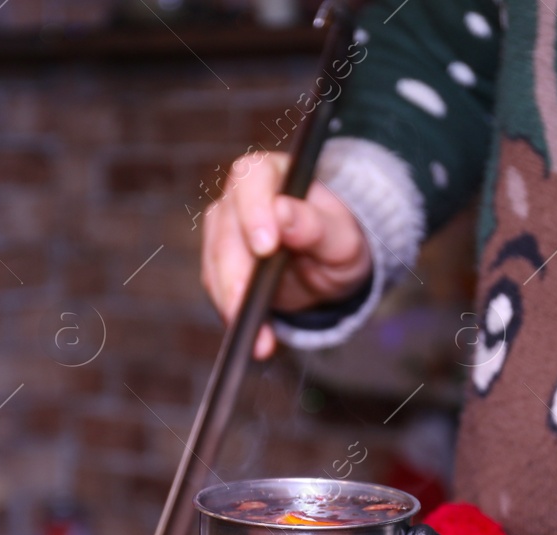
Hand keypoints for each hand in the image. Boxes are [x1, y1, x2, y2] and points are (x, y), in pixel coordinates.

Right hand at [200, 151, 372, 359]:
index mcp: (272, 173)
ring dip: (233, 302)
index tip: (266, 247)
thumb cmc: (337, 241)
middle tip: (250, 306)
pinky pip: (218, 289)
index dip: (254, 212)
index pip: (252, 179)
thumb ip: (314, 224)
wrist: (329, 267)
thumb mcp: (341, 237)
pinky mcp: (220, 264)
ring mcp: (225, 231)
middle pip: (226, 228)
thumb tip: (283, 212)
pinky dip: (234, 315)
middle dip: (236, 271)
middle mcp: (240, 197)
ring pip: (215, 262)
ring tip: (260, 338)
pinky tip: (257, 338)